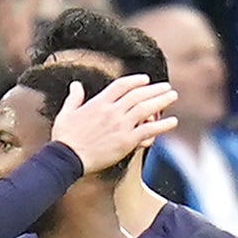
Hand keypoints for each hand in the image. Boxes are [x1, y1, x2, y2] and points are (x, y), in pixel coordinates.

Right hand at [43, 73, 178, 169]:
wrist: (67, 158)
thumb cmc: (64, 138)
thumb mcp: (66, 113)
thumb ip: (74, 98)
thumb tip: (76, 85)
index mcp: (98, 102)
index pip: (121, 86)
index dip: (135, 81)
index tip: (146, 79)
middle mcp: (112, 111)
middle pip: (138, 95)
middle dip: (154, 89)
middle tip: (166, 86)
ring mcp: (121, 125)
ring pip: (146, 108)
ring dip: (161, 100)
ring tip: (172, 96)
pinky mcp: (127, 141)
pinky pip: (149, 130)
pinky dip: (163, 125)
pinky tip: (173, 122)